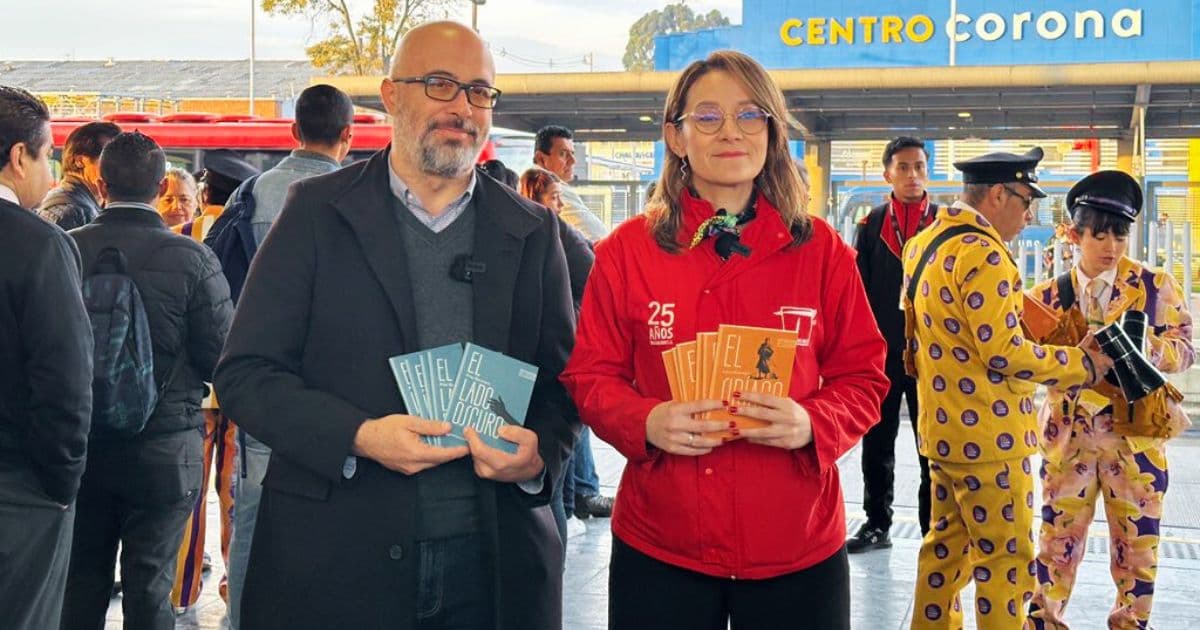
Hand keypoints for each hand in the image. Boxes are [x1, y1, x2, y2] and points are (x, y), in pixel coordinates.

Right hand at [352, 414, 468, 474]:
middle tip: (460, 441)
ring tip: (447, 441)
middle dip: (450, 452)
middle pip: (439, 460)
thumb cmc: (384, 429)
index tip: (468, 447)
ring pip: (431, 462)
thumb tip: (447, 428)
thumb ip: (429, 426)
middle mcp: (414, 465)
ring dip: (439, 453)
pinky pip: (422, 463)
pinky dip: (429, 455)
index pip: (443, 454)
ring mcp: (409, 469)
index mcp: (416, 453)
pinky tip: (430, 445)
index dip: (457, 451)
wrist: (365, 440)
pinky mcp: (405, 469)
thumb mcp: (409, 422)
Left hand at [465, 425, 543, 482]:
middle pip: (473, 452)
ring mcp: (485, 473)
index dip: (472, 438)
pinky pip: (475, 458)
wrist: (529, 471)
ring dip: (474, 444)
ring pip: (473, 455)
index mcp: (501, 463)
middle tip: (474, 428)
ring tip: (479, 434)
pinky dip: (477, 449)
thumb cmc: (529, 456)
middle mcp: (490, 470)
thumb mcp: (530, 439)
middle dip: (472, 439)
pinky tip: (483, 442)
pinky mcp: (483, 472)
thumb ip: (517, 433)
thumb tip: (501, 430)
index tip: (469, 428)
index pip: (479, 450)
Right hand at [645, 399, 728, 455]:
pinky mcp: (673, 449)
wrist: (642, 425)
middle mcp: (676, 424)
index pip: (699, 406)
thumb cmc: (662, 412)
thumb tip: (712, 404)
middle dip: (720, 425)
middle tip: (732, 424)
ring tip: (725, 438)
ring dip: (715, 440)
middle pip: (703, 426)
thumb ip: (690, 406)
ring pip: (700, 441)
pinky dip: (704, 450)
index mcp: (676, 410)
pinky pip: (692, 451)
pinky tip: (712, 446)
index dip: (714, 404)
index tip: (726, 403)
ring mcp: (674, 438)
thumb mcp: (673, 404)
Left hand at [734, 392, 812, 449]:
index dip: (750, 396)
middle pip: (762, 414)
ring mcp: (786, 432)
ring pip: (763, 432)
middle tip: (731, 410)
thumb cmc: (795, 413)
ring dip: (746, 431)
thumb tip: (749, 399)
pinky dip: (755, 440)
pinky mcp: (786, 443)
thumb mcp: (787, 403)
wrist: (814, 428)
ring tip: (733, 429)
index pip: (765, 399)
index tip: (736, 394)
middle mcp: (787, 418)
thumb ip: (772, 402)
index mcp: (787, 405)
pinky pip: (767, 442)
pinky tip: (744, 437)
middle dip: (745, 412)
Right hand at [1078, 332, 1113, 387]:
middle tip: (1092, 364)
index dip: (1106, 360)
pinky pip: (1090, 383)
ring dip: (1094, 375)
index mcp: (1104, 361)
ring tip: (1085, 371)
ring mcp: (1096, 379)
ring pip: (1098, 377)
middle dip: (1101, 368)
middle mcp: (1103, 371)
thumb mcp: (1083, 346)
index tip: (1101, 359)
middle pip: (1105, 370)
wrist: (1071, 369)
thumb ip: (1088, 340)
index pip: (1110, 362)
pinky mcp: (1089, 385)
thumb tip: (1090, 331)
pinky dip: (1087, 381)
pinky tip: (1081, 377)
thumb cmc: (1079, 357)